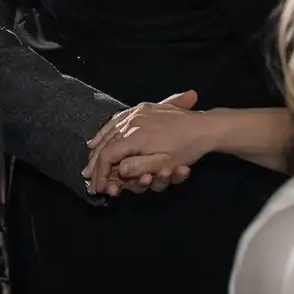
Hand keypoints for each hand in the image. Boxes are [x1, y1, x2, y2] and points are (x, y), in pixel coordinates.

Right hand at [84, 90, 202, 195]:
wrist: (205, 126)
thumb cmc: (186, 148)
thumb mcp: (163, 163)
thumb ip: (138, 166)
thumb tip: (117, 170)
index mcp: (136, 136)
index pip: (109, 155)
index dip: (100, 173)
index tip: (97, 186)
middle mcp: (133, 121)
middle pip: (106, 142)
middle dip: (95, 160)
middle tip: (87, 176)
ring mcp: (138, 112)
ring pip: (109, 129)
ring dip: (98, 143)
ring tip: (89, 154)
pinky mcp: (143, 108)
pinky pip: (118, 118)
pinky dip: (107, 128)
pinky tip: (101, 134)